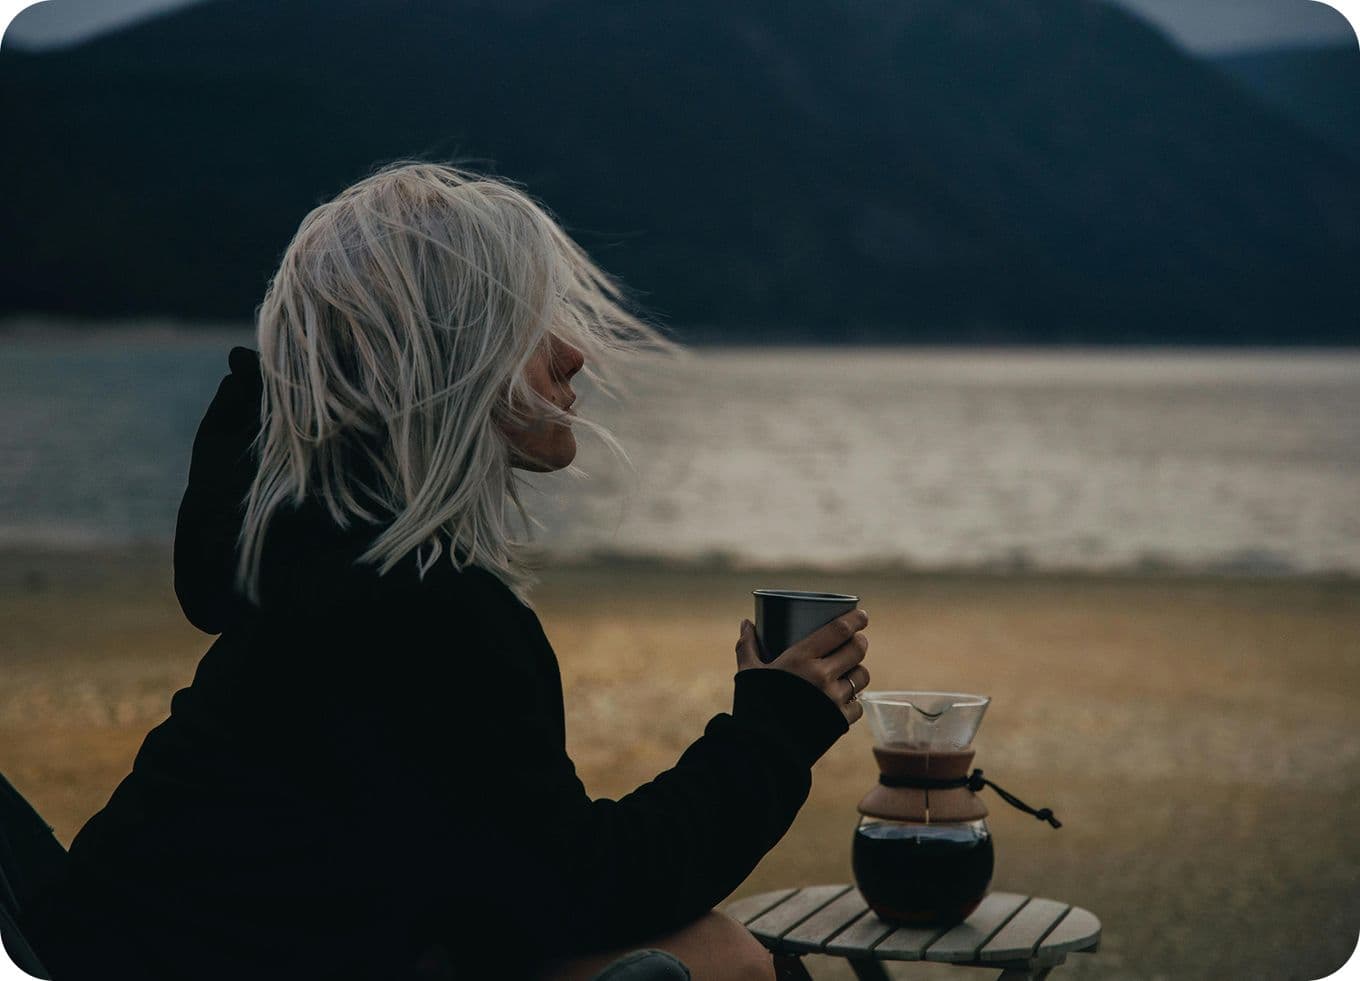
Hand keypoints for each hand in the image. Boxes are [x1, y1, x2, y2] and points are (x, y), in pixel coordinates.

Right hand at [735, 610, 869, 723]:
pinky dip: (853, 700)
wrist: (760, 750)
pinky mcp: (839, 721)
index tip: (861, 615)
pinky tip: (844, 698)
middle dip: (860, 641)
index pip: (838, 630)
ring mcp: (833, 700)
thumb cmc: (752, 708)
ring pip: (862, 676)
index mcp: (800, 659)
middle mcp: (821, 676)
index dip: (855, 619)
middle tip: (856, 640)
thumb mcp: (748, 674)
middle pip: (857, 649)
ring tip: (850, 669)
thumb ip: (747, 646)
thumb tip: (745, 622)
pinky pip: (858, 705)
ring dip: (858, 670)